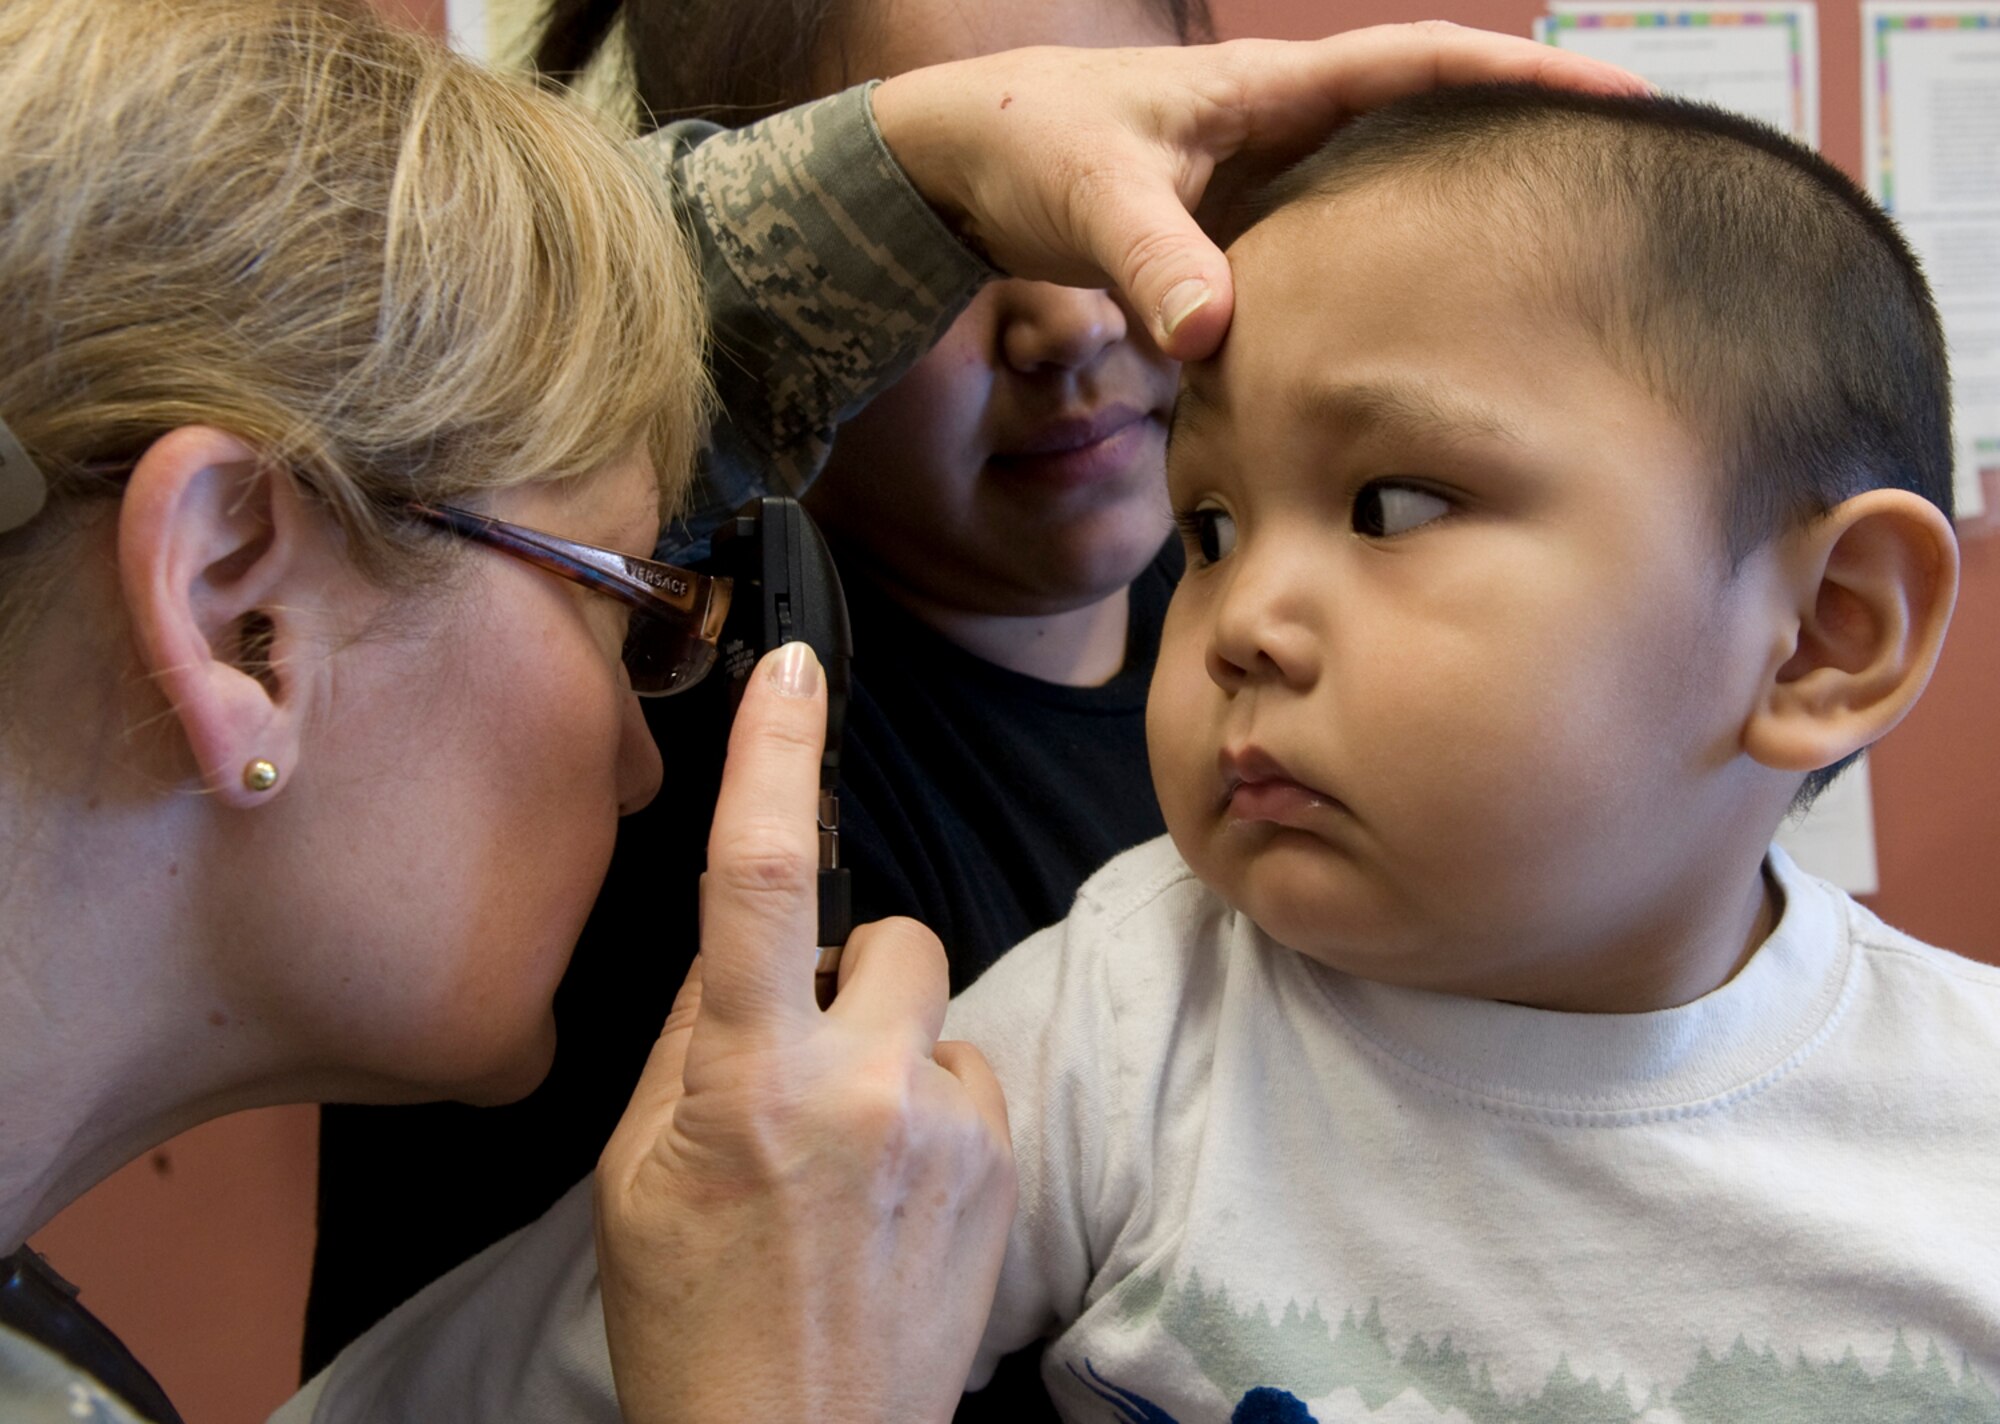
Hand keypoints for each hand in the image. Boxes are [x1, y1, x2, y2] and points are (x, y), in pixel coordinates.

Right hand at [595, 643, 1015, 1423]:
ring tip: (846, 1151)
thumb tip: (738, 958)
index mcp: (750, 1081)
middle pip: (894, 935)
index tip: (797, 671)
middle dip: (851, 971)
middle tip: (800, 1061)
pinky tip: (893, 1191)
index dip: (780, 757)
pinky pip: (972, 1079)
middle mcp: (867, 1090)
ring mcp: (952, 1131)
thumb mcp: (637, 1176)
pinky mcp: (1005, 1170)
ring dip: (891, 1048)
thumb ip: (687, 1044)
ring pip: (936, 1011)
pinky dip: (934, 1108)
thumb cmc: (696, 1326)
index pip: (765, 878)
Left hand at [872, 22, 1645, 358]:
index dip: (1526, 83)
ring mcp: (1263, 179)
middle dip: (1518, 147)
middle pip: (1430, 127)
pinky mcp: (1233, 231)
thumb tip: (1214, 336)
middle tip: (1616, 194)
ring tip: (1546, 268)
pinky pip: (1329, 247)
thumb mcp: (1090, 197)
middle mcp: (1282, 126)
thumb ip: (1155, 263)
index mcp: (1271, 90)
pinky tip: (1409, 326)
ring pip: (1383, 194)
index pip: (1427, 67)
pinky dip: (1375, 274)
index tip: (1625, 104)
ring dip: (1454, 220)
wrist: (956, 165)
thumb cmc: (1022, 146)